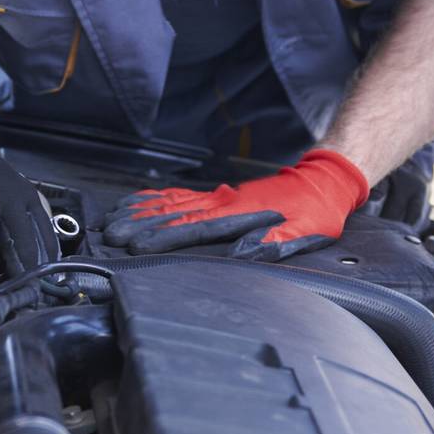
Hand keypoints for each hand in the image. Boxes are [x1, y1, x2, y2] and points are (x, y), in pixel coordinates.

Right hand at [102, 149, 369, 259]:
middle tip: (110, 235)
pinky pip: (180, 195)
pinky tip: (137, 204)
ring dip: (141, 212)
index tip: (136, 245)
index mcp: (239, 214)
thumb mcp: (306, 231)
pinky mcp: (219, 195)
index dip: (163, 237)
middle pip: (173, 213)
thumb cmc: (316, 212)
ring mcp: (218, 196)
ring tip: (112, 220)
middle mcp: (223, 202)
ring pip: (171, 202)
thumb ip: (276, 240)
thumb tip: (246, 253)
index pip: (193, 228)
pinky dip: (155, 199)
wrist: (322, 181)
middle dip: (139, 225)